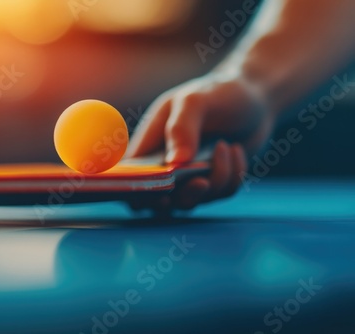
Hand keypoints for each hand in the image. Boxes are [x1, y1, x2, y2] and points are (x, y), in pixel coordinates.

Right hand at [126, 72, 273, 209]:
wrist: (254, 95)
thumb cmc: (217, 92)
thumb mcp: (195, 100)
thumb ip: (181, 127)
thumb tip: (175, 163)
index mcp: (148, 144)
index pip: (128, 178)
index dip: (134, 191)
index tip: (158, 192)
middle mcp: (164, 165)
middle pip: (158, 202)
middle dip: (182, 196)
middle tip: (201, 182)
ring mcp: (188, 177)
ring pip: (195, 200)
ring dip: (216, 179)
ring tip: (226, 146)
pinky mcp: (214, 182)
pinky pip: (221, 194)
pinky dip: (234, 175)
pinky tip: (235, 150)